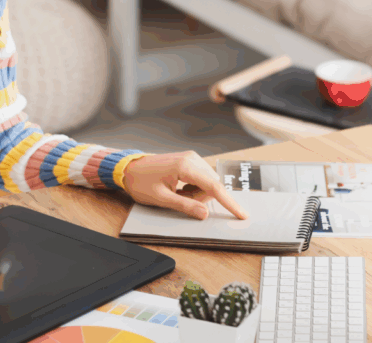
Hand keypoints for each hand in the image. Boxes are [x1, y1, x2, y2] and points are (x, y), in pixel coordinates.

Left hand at [122, 152, 247, 220]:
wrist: (129, 168)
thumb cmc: (141, 182)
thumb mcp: (162, 199)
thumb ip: (185, 206)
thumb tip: (205, 214)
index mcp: (185, 166)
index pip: (214, 186)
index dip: (229, 203)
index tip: (242, 214)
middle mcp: (192, 158)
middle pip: (212, 185)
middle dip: (201, 198)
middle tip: (179, 199)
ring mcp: (191, 158)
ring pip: (208, 183)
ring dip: (197, 193)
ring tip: (177, 193)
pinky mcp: (190, 160)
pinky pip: (202, 178)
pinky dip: (194, 188)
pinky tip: (179, 188)